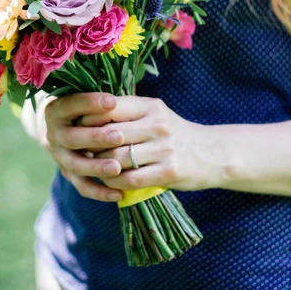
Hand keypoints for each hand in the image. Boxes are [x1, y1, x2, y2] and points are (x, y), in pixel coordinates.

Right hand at [44, 93, 124, 202]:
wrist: (56, 125)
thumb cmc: (80, 106)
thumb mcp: (82, 97)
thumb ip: (97, 99)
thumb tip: (119, 99)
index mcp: (57, 110)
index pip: (71, 105)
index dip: (90, 103)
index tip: (112, 101)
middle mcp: (55, 134)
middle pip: (72, 138)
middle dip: (95, 137)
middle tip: (118, 136)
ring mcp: (60, 156)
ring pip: (76, 165)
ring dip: (96, 167)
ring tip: (117, 168)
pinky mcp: (68, 173)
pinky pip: (82, 186)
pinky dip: (99, 192)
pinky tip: (118, 194)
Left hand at [81, 96, 227, 191]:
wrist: (212, 154)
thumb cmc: (174, 133)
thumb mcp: (154, 114)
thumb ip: (127, 112)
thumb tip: (86, 114)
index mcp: (151, 106)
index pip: (110, 107)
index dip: (89, 118)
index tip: (78, 127)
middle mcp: (157, 125)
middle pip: (110, 134)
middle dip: (90, 144)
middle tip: (79, 151)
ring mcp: (164, 149)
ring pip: (117, 158)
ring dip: (100, 166)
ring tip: (93, 167)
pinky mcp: (169, 172)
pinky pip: (130, 180)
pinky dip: (115, 183)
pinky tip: (110, 182)